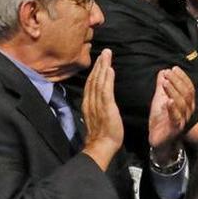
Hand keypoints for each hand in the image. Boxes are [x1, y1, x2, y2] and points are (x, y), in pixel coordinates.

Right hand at [81, 49, 123, 166]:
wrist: (101, 146)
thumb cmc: (102, 135)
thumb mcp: (97, 117)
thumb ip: (96, 107)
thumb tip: (99, 99)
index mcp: (88, 104)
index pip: (91, 84)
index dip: (95, 71)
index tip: (99, 60)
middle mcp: (90, 101)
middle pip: (93, 79)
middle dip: (99, 64)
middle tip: (105, 52)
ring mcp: (97, 104)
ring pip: (98, 81)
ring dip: (103, 67)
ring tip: (107, 55)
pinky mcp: (106, 107)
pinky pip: (106, 90)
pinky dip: (107, 78)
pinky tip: (109, 69)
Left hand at [148, 67, 194, 158]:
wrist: (158, 138)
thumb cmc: (161, 118)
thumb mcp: (160, 99)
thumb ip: (162, 86)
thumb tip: (163, 71)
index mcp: (187, 103)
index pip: (189, 87)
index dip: (182, 77)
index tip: (174, 68)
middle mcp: (188, 110)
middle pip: (187, 94)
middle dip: (177, 81)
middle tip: (168, 73)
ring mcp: (183, 119)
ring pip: (182, 103)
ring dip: (173, 91)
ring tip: (165, 83)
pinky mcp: (176, 128)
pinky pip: (176, 117)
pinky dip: (172, 108)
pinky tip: (168, 100)